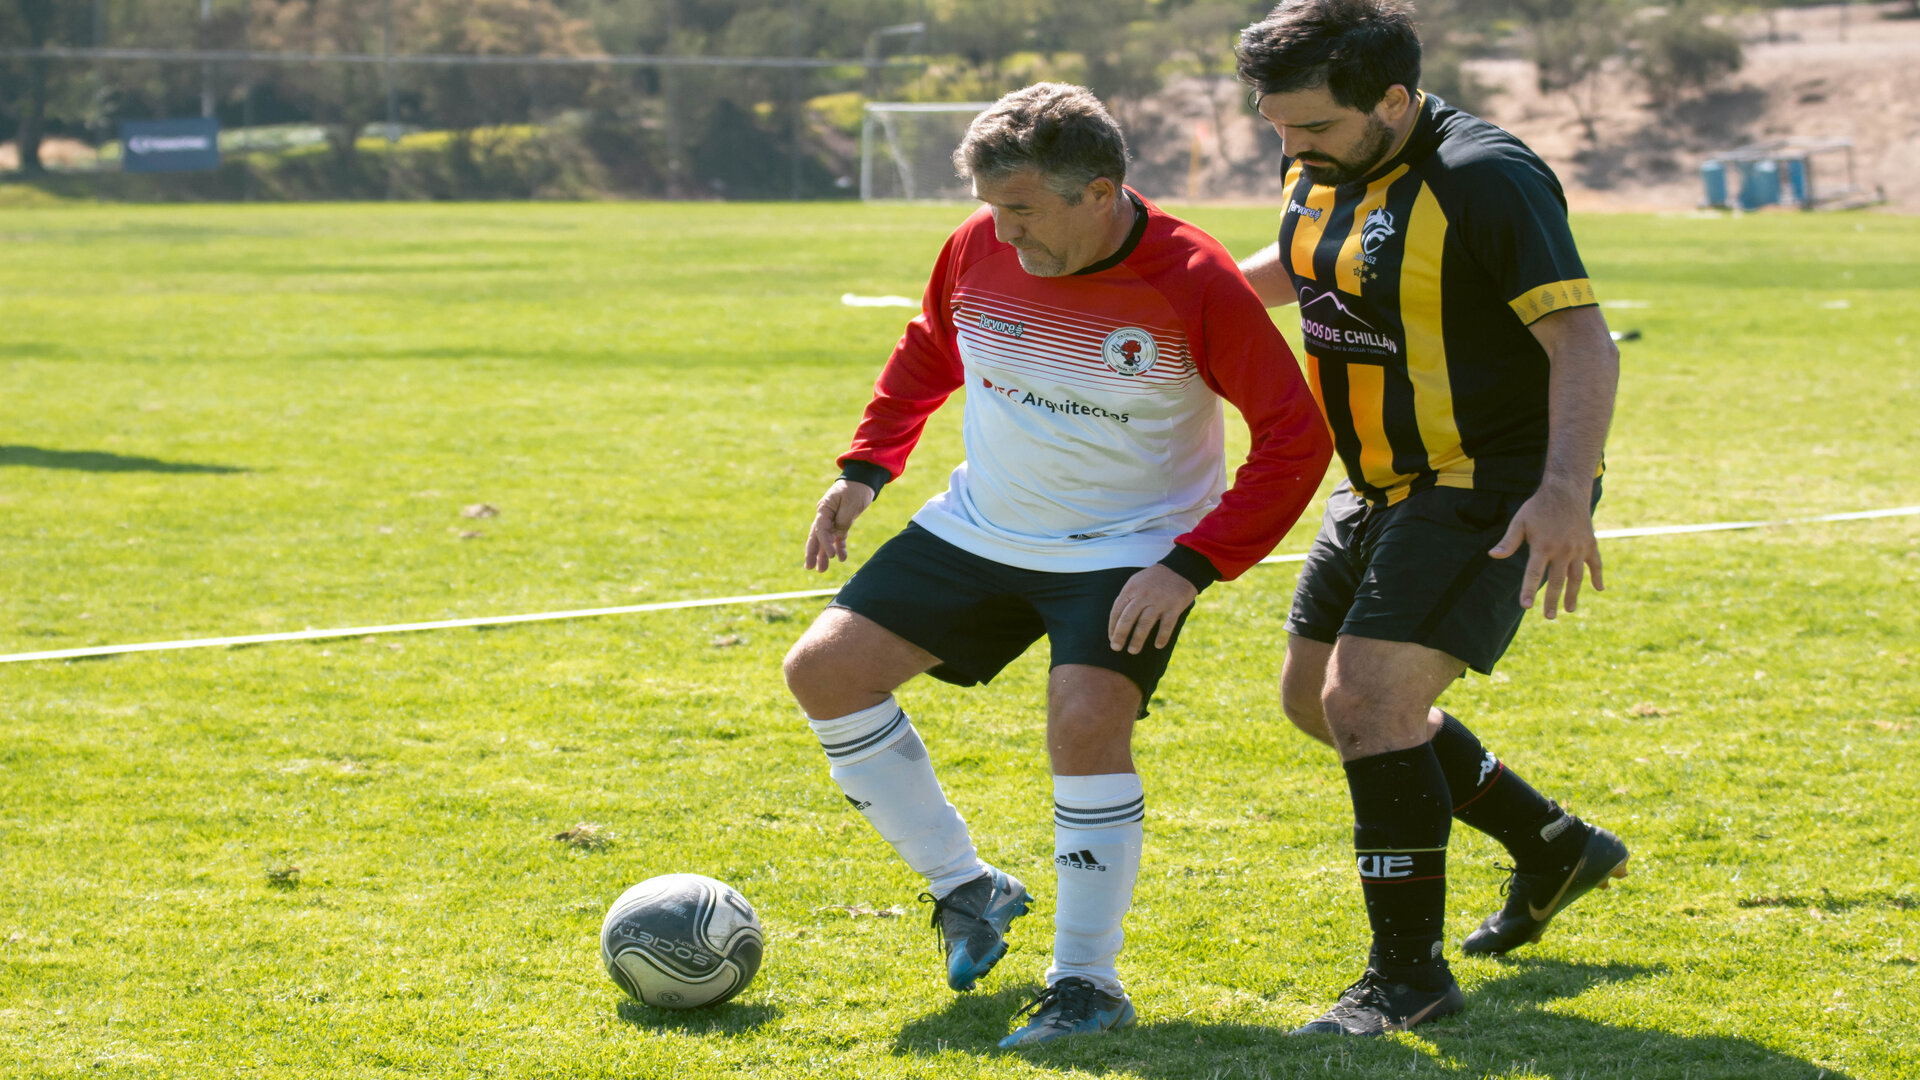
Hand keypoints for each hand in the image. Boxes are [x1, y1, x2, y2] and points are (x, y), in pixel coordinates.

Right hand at [804, 479, 875, 571]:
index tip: (831, 555)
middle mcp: (825, 514)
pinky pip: (838, 537)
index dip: (825, 543)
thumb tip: (837, 535)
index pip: (821, 528)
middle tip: (809, 567)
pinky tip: (842, 558)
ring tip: (822, 570)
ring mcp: (832, 519)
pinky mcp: (841, 522)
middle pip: (816, 536)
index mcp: (824, 508)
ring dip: (823, 554)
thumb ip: (843, 521)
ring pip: (825, 539)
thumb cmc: (856, 489)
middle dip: (812, 553)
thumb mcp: (851, 504)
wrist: (863, 480)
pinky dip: (839, 548)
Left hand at [1107, 565, 1198, 653]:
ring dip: (1137, 640)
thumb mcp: (1136, 581)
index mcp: (1131, 588)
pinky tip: (1158, 646)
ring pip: (1144, 624)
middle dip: (1120, 635)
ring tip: (1132, 651)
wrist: (1180, 568)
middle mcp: (1143, 595)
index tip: (1111, 637)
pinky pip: (1166, 626)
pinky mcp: (1174, 607)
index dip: (1112, 626)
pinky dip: (1162, 637)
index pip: (1117, 610)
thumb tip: (1117, 620)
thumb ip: (1127, 597)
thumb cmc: (1155, 578)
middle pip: (1128, 619)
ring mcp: (1159, 602)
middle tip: (1115, 648)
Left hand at [1489, 483, 1603, 618]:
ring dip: (1572, 594)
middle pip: (1556, 581)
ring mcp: (1579, 548)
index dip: (1528, 590)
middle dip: (1552, 600)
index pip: (1533, 574)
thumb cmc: (1538, 507)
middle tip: (1549, 616)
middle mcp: (1562, 550)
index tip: (1526, 606)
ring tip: (1569, 610)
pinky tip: (1598, 589)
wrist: (1566, 490)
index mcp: (1542, 546)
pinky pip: (1596, 564)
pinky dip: (1598, 577)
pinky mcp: (1590, 544)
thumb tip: (1493, 555)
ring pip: (1576, 577)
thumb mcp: (1520, 521)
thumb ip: (1508, 541)